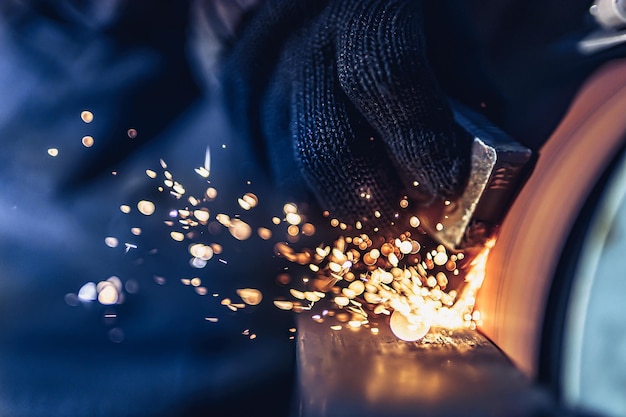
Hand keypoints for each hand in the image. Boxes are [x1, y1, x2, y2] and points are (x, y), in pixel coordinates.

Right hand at [218, 0, 471, 232]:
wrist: (307, 0)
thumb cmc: (386, 12)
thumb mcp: (438, 24)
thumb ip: (465, 85)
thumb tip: (478, 166)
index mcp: (362, 7)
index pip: (385, 79)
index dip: (419, 140)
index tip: (446, 187)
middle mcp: (299, 39)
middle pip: (324, 144)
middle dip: (368, 202)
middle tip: (400, 222)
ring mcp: (257, 71)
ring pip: (287, 172)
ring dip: (332, 203)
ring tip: (362, 199)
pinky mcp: (234, 99)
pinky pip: (264, 169)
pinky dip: (301, 190)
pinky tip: (325, 176)